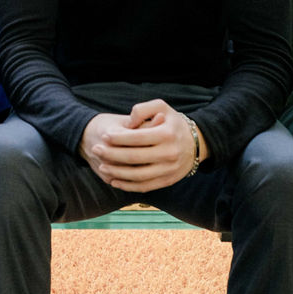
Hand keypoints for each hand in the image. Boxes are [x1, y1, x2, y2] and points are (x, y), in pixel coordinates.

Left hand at [79, 99, 207, 192]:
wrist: (196, 143)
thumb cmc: (173, 122)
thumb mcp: (162, 107)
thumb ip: (142, 110)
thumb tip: (128, 124)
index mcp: (166, 134)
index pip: (137, 138)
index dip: (118, 138)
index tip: (104, 136)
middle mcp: (169, 153)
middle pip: (134, 158)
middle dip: (111, 155)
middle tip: (96, 150)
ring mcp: (169, 169)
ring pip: (137, 176)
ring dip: (116, 173)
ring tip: (102, 167)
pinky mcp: (168, 181)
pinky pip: (145, 186)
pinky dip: (128, 186)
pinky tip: (114, 181)